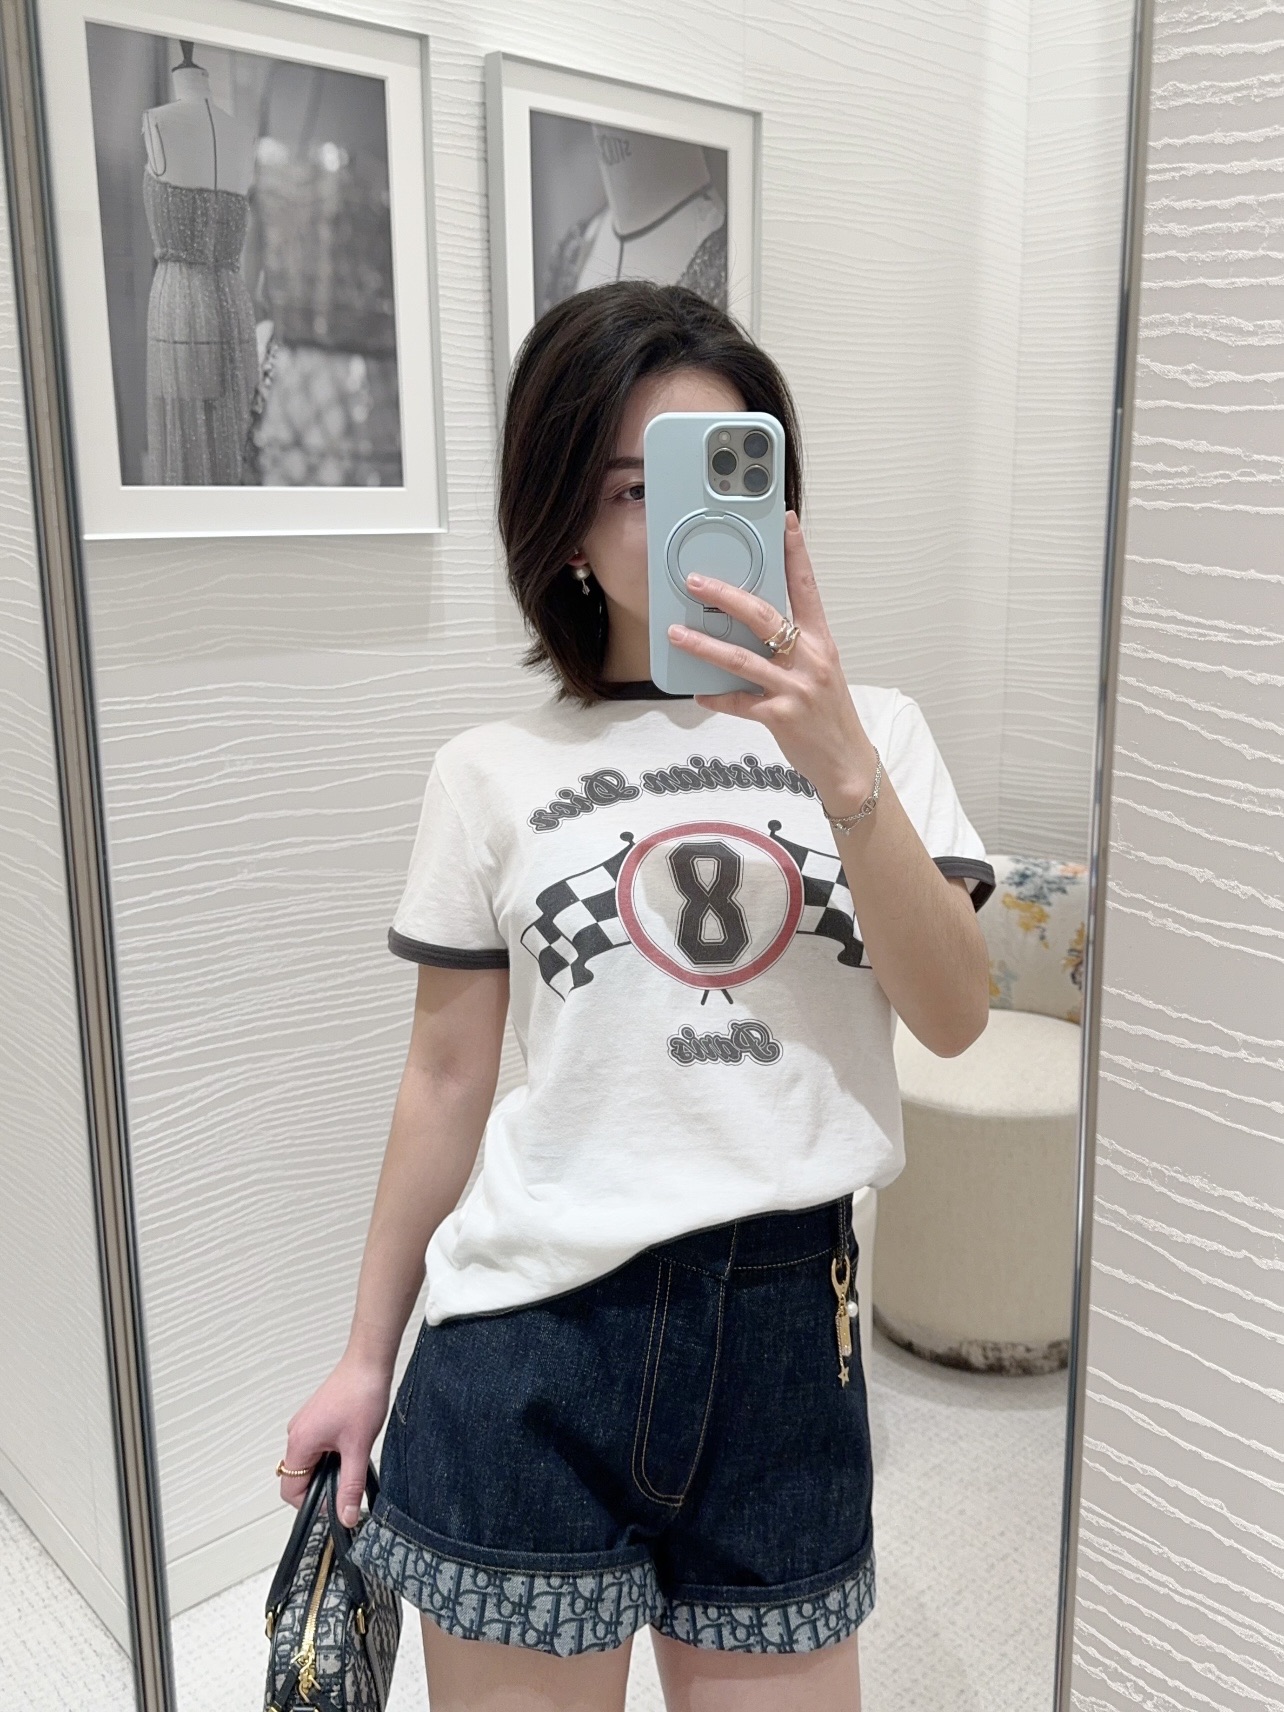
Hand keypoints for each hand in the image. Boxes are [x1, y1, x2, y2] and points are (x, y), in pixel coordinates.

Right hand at [277, 1349, 391, 1526]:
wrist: (369, 1363)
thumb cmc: (360, 1394)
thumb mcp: (358, 1448)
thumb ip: (350, 1486)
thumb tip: (345, 1515)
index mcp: (299, 1442)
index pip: (291, 1491)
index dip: (312, 1505)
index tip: (334, 1506)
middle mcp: (297, 1433)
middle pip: (299, 1478)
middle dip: (323, 1486)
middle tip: (347, 1482)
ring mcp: (306, 1424)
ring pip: (310, 1462)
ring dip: (329, 1469)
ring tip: (352, 1457)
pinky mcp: (316, 1418)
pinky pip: (317, 1447)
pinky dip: (331, 1454)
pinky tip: (351, 1445)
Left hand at [668, 511, 878, 815]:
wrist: (846, 761)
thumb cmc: (829, 713)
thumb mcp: (819, 671)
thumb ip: (792, 646)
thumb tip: (750, 626)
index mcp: (822, 642)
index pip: (807, 587)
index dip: (796, 553)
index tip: (786, 522)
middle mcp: (810, 659)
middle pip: (764, 616)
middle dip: (726, 596)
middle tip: (696, 581)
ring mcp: (795, 688)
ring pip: (741, 659)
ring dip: (704, 645)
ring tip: (676, 633)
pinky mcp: (781, 716)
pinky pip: (739, 702)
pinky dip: (716, 698)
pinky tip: (698, 694)